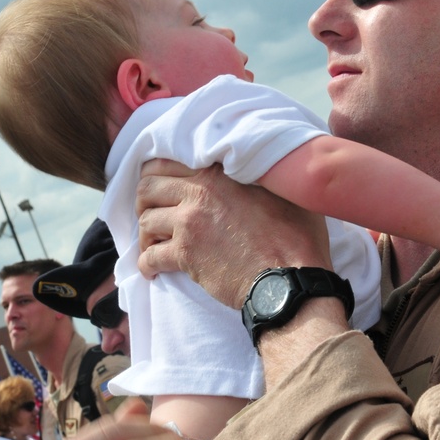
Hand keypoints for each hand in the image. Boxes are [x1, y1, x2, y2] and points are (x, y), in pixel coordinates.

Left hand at [135, 160, 330, 308]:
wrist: (289, 277)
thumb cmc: (296, 236)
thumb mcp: (284, 191)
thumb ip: (262, 174)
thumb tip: (264, 168)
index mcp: (219, 172)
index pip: (167, 161)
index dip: (156, 174)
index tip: (159, 186)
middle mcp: (199, 192)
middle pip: (147, 187)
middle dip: (144, 201)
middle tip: (152, 213)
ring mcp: (189, 223)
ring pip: (145, 222)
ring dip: (145, 233)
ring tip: (153, 243)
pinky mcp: (185, 254)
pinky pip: (150, 256)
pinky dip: (145, 264)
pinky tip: (152, 270)